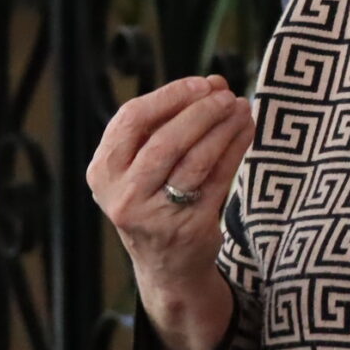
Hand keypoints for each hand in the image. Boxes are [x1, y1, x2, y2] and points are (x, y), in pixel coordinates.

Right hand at [86, 74, 252, 288]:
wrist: (166, 265)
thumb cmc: (154, 200)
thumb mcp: (141, 166)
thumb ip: (167, 124)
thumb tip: (211, 84)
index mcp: (103, 171)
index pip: (132, 119)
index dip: (169, 96)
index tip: (201, 84)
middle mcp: (124, 195)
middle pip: (165, 140)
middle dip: (200, 111)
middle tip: (226, 95)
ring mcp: (155, 215)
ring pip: (194, 159)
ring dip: (223, 128)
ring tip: (241, 108)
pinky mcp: (189, 228)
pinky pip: (217, 179)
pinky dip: (235, 149)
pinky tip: (246, 131)